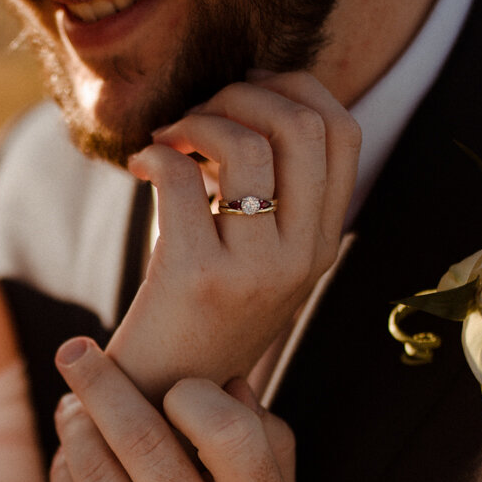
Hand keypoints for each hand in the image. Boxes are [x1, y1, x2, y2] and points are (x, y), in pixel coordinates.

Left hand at [49, 338, 301, 481]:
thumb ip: (266, 447)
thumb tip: (226, 376)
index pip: (229, 433)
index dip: (191, 395)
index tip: (172, 387)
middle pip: (145, 441)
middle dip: (102, 384)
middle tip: (76, 351)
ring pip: (98, 474)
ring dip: (76, 427)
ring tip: (72, 407)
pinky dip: (66, 475)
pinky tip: (70, 458)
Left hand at [105, 71, 359, 400]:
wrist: (160, 391)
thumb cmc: (196, 308)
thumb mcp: (254, 251)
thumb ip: (268, 188)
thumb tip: (247, 95)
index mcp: (321, 243)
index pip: (342, 131)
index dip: (293, 90)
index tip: (243, 95)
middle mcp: (302, 256)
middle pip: (302, 126)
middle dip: (241, 97)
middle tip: (197, 117)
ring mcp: (255, 270)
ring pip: (246, 145)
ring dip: (196, 121)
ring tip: (168, 140)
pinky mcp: (197, 278)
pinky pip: (180, 178)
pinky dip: (154, 154)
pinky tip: (139, 166)